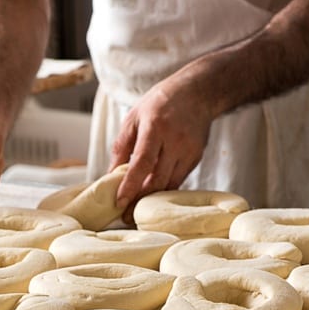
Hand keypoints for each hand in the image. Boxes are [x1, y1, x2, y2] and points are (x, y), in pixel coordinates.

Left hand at [109, 77, 213, 221]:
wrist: (198, 92)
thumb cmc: (160, 102)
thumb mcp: (134, 117)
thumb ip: (121, 146)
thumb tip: (110, 175)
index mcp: (156, 128)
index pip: (142, 163)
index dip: (131, 185)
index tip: (119, 202)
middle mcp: (175, 141)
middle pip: (157, 180)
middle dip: (140, 201)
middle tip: (125, 217)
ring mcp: (189, 151)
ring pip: (170, 185)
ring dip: (152, 200)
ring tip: (136, 211)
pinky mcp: (196, 158)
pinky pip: (178, 180)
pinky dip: (164, 190)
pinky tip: (152, 196)